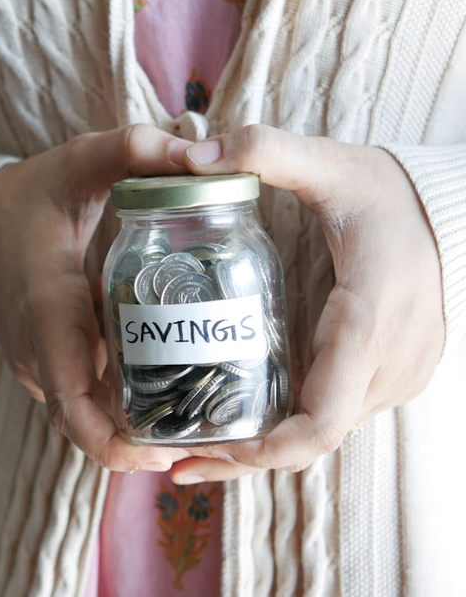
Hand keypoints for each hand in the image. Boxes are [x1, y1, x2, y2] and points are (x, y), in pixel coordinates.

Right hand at [0, 124, 193, 471]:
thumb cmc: (28, 197)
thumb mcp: (77, 163)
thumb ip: (133, 150)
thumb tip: (200, 155)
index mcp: (48, 309)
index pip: (72, 401)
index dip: (114, 443)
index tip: (164, 454)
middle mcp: (37, 350)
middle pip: (85, 423)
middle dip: (138, 443)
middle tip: (200, 437)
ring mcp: (35, 362)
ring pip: (83, 415)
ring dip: (129, 426)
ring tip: (192, 416)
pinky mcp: (40, 363)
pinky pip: (78, 396)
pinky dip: (114, 404)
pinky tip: (160, 387)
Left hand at [169, 124, 444, 482]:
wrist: (456, 212)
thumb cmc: (390, 193)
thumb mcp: (331, 164)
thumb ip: (265, 151)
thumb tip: (190, 155)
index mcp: (369, 320)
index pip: (321, 420)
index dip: (265, 450)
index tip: (207, 450)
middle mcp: (386, 364)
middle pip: (309, 441)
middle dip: (243, 456)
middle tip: (171, 458)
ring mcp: (393, 377)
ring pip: (320, 435)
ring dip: (259, 449)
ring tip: (190, 448)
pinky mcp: (388, 376)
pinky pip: (331, 417)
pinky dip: (285, 430)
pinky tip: (238, 426)